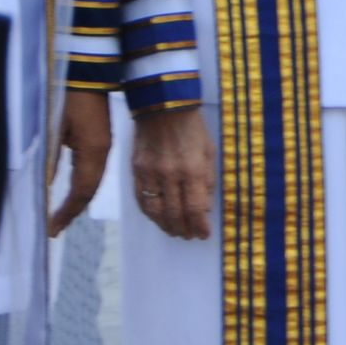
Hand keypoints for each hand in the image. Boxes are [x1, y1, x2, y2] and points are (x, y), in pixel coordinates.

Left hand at [48, 89, 111, 236]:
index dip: (66, 211)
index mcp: (93, 150)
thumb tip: (44, 186)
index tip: (51, 229)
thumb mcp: (54, 127)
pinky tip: (69, 189)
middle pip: (90, 190)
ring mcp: (102, 145)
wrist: (88, 70)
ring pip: (91, 181)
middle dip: (72, 210)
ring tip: (61, 215)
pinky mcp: (98, 139)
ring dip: (76, 199)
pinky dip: (80, 185)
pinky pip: (91, 169)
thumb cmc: (68, 96)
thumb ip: (50, 157)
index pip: (81, 191)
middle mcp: (101, 152)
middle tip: (54, 228)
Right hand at [131, 105, 216, 240]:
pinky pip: (140, 199)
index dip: (199, 226)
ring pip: (154, 211)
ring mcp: (150, 173)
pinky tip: (157, 218)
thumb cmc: (192, 129)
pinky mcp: (136, 170)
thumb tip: (204, 209)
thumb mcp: (209, 152)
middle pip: (173, 214)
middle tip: (189, 236)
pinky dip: (150, 213)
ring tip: (174, 231)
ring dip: (165, 226)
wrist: (163, 108)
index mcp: (192, 169)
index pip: (195, 208)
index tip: (203, 234)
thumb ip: (207, 181)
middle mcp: (169, 174)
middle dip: (183, 229)